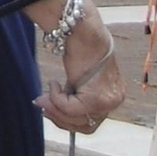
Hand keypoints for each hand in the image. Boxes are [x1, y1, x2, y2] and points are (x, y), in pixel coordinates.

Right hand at [38, 14, 124, 136]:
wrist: (83, 29)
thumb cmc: (81, 45)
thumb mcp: (79, 76)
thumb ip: (72, 94)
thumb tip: (47, 107)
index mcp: (113, 95)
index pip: (92, 121)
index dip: (68, 119)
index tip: (50, 109)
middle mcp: (114, 100)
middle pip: (86, 126)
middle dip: (60, 118)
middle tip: (42, 105)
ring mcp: (107, 101)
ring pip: (77, 120)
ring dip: (56, 109)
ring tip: (45, 95)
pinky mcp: (96, 97)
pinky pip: (70, 108)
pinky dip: (56, 99)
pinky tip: (53, 84)